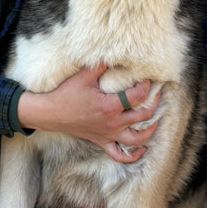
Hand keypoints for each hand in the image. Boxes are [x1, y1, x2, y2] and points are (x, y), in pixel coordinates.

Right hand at [17, 65, 159, 162]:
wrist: (49, 113)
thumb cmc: (66, 93)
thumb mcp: (84, 75)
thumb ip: (101, 64)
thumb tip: (114, 53)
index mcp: (109, 106)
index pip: (137, 96)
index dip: (146, 86)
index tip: (148, 78)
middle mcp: (112, 123)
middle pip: (143, 116)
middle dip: (154, 103)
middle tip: (157, 92)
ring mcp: (108, 134)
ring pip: (137, 138)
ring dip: (150, 129)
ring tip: (156, 119)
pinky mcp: (102, 141)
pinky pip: (120, 154)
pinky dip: (133, 155)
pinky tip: (142, 148)